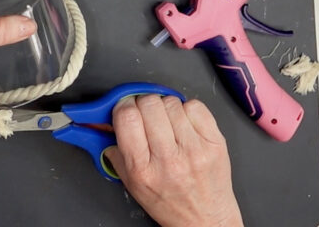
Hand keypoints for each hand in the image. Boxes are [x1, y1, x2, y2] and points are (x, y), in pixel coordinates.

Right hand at [104, 96, 242, 226]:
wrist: (205, 219)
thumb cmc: (169, 203)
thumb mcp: (131, 183)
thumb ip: (115, 151)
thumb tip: (103, 122)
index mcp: (142, 169)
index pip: (127, 117)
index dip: (123, 105)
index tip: (125, 107)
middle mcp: (168, 159)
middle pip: (149, 104)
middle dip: (143, 103)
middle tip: (145, 114)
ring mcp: (194, 149)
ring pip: (171, 102)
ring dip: (165, 107)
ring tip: (167, 123)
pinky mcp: (214, 142)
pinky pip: (195, 106)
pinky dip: (187, 110)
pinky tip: (185, 124)